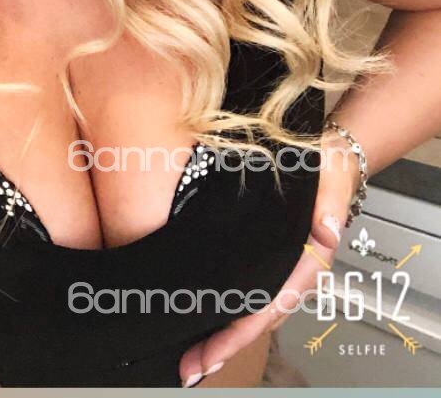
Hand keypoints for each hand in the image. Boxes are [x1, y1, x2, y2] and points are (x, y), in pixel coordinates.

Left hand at [177, 131, 358, 386]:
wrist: (327, 153)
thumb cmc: (327, 165)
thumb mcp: (332, 174)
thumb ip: (330, 200)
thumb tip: (327, 229)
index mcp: (307, 260)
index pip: (272, 303)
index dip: (242, 331)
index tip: (215, 352)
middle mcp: (290, 271)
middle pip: (254, 317)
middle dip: (222, 344)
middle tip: (189, 366)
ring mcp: (275, 266)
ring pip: (246, 309)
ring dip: (219, 334)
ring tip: (188, 356)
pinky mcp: (260, 256)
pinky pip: (240, 288)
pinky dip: (220, 308)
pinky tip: (196, 316)